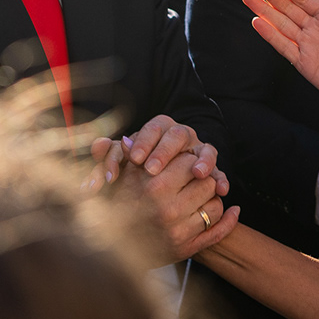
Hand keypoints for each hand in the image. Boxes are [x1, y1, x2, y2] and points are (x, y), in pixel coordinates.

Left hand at [86, 117, 227, 195]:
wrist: (160, 183)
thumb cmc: (137, 170)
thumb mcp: (122, 163)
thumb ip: (108, 156)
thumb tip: (97, 146)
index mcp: (158, 129)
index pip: (151, 128)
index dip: (143, 141)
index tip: (133, 158)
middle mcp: (179, 135)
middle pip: (176, 135)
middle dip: (166, 152)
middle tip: (152, 170)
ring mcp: (197, 150)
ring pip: (203, 149)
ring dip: (201, 161)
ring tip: (197, 174)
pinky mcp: (210, 167)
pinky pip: (219, 170)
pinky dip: (221, 177)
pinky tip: (221, 189)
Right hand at [111, 156, 239, 263]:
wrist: (110, 250)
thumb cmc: (115, 209)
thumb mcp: (119, 180)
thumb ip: (126, 158)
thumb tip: (129, 140)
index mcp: (153, 187)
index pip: (190, 162)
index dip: (190, 160)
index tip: (186, 164)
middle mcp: (167, 210)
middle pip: (207, 182)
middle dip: (204, 178)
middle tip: (197, 179)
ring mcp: (178, 232)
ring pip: (215, 205)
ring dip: (213, 198)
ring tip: (203, 196)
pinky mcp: (185, 249)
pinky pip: (218, 231)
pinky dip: (229, 219)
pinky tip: (233, 211)